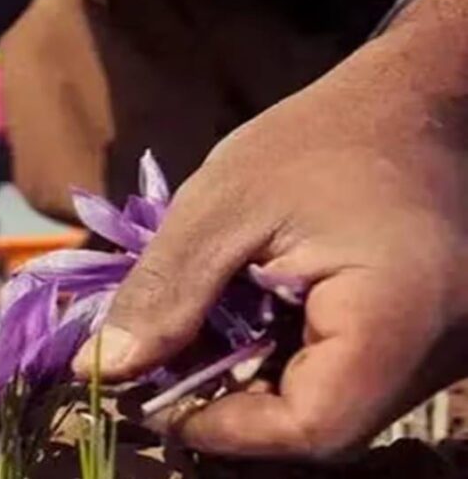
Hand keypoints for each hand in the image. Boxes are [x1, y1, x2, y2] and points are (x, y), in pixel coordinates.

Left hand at [74, 0, 467, 460]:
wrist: (411, 105)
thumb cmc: (322, 140)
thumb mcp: (224, 206)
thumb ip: (165, 293)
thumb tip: (101, 368)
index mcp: (398, 321)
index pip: (310, 428)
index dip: (221, 428)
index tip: (153, 399)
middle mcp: (435, 357)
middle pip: (318, 427)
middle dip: (228, 406)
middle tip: (163, 366)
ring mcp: (432, 357)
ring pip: (326, 409)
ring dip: (251, 386)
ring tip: (200, 336)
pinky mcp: (417, 348)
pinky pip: (342, 383)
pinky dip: (281, 365)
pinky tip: (246, 325)